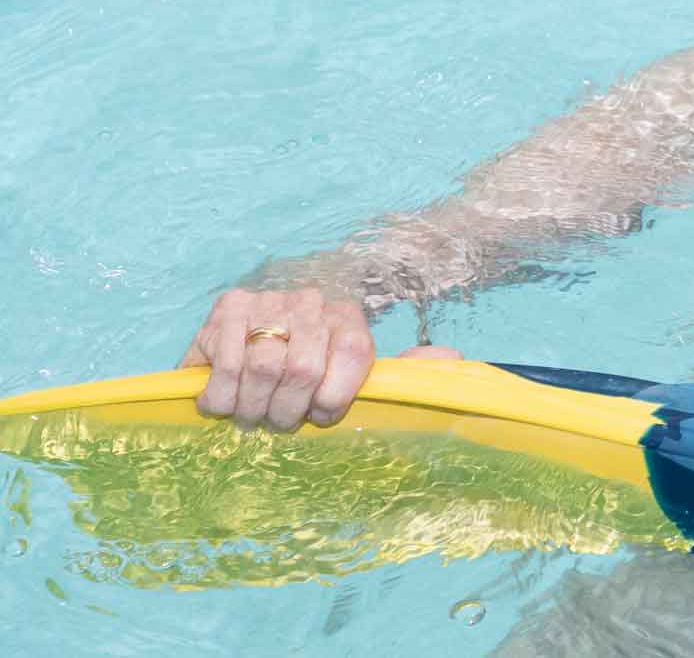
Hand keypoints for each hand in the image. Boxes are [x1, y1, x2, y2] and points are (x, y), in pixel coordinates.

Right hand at [179, 288, 376, 430]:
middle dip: (287, 410)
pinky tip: (224, 403)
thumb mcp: (348, 372)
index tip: (319, 417)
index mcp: (348, 319)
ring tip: (251, 416)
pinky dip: (222, 396)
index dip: (333, 398)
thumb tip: (441, 363)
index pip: (354, 353)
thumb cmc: (306, 369)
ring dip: (253, 407)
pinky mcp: (229, 307)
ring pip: (262, 369)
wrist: (251, 334)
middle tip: (277, 422)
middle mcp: (311, 303)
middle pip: (304, 369)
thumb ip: (383, 377)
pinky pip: (225, 365)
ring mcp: (269, 301)